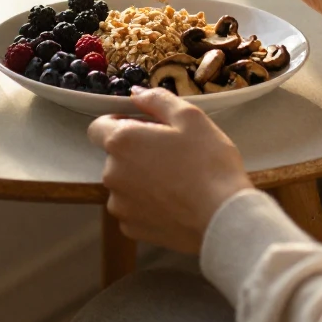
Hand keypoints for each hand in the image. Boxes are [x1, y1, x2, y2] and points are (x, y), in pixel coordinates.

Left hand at [88, 88, 252, 253]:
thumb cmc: (208, 162)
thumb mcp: (189, 116)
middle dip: (136, 151)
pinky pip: (132, 208)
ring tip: (174, 180)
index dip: (118, 123)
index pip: (98, 127)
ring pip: (124, 183)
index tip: (142, 127)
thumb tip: (135, 93)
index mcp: (121, 142)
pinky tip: (173, 201)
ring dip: (140, 178)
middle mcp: (112, 174)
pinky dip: (146, 203)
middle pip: (115, 155)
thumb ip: (156, 99)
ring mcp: (120, 204)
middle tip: (170, 153)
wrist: (223, 217)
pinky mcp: (131, 228)